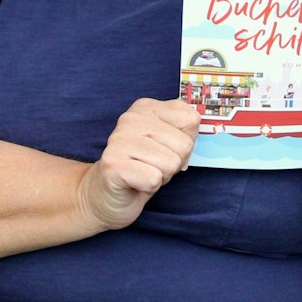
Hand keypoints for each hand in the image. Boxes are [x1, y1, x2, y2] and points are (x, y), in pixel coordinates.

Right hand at [77, 98, 199, 231]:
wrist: (105, 194)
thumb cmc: (142, 167)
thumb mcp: (168, 142)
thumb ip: (184, 128)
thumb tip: (196, 122)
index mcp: (145, 107)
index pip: (191, 119)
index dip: (185, 142)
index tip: (166, 149)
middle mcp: (130, 118)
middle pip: (184, 144)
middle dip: (174, 162)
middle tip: (153, 166)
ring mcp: (119, 140)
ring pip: (170, 163)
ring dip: (161, 176)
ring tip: (144, 173)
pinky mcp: (113, 164)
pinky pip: (153, 178)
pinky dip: (149, 186)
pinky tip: (135, 183)